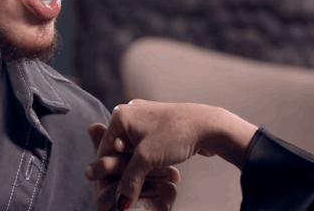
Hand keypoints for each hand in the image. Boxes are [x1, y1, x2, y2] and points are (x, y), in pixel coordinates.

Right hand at [86, 100, 257, 208]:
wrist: (209, 125)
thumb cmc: (175, 135)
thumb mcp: (146, 159)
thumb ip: (129, 180)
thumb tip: (120, 202)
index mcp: (121, 115)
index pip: (105, 147)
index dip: (108, 170)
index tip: (109, 188)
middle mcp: (131, 112)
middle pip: (119, 147)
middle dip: (125, 166)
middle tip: (130, 184)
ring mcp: (146, 117)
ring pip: (134, 147)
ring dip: (138, 164)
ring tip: (148, 175)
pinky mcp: (160, 124)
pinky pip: (147, 144)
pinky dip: (149, 157)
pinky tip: (158, 166)